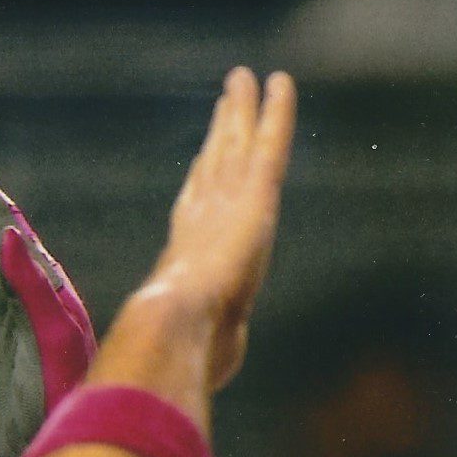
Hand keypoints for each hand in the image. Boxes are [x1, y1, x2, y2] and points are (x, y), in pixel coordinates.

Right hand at [134, 67, 297, 393]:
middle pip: (215, 165)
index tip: (202, 158)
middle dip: (220, 133)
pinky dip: (276, 113)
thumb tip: (205, 376)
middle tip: (226, 101)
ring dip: (242, 110)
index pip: (197, 208)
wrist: (176, 332)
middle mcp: (205, 218)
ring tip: (244, 79)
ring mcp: (228, 202)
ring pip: (238, 144)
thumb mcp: (199, 354)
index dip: (201, 179)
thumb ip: (208, 350)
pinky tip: (281, 83)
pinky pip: (271, 145)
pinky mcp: (256, 196)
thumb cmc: (183, 357)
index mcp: (189, 256)